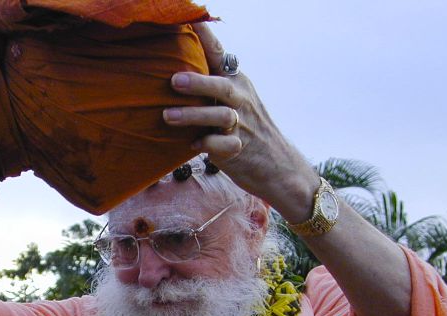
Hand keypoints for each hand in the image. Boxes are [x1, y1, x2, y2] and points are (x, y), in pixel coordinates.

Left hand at [163, 24, 317, 220]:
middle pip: (220, 87)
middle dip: (197, 83)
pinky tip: (192, 145)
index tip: (190, 20)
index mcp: (236, 82)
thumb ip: (212, 83)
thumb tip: (175, 67)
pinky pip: (222, 145)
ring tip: (168, 116)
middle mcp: (240, 100)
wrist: (278, 165)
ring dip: (193, 116)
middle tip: (174, 80)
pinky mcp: (238, 149)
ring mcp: (240, 125)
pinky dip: (206, 144)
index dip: (205, 37)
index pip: (219, 55)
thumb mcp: (236, 99)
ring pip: (219, 116)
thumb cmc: (248, 128)